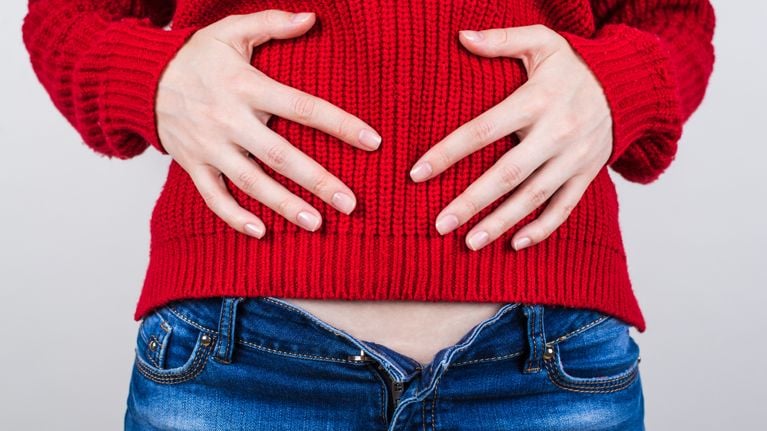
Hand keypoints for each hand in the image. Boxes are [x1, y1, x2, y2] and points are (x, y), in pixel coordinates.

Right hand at [156, 10, 381, 237]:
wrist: (140, 78)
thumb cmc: (195, 56)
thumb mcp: (230, 31)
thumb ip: (271, 23)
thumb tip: (312, 18)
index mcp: (246, 86)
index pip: (302, 106)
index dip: (339, 124)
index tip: (372, 141)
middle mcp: (229, 119)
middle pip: (280, 155)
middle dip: (318, 180)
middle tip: (350, 203)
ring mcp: (210, 146)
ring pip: (251, 182)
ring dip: (284, 205)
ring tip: (316, 223)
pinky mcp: (193, 164)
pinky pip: (214, 196)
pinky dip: (234, 216)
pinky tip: (261, 232)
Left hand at [408, 24, 612, 250]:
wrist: (629, 84)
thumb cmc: (575, 65)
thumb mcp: (542, 42)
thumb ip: (502, 40)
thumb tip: (461, 37)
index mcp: (537, 101)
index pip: (483, 130)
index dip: (448, 153)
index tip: (417, 173)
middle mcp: (556, 133)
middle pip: (506, 174)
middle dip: (471, 202)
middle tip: (439, 224)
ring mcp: (573, 158)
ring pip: (533, 197)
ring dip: (500, 222)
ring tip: (469, 242)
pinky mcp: (587, 174)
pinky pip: (564, 207)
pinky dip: (541, 228)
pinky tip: (515, 244)